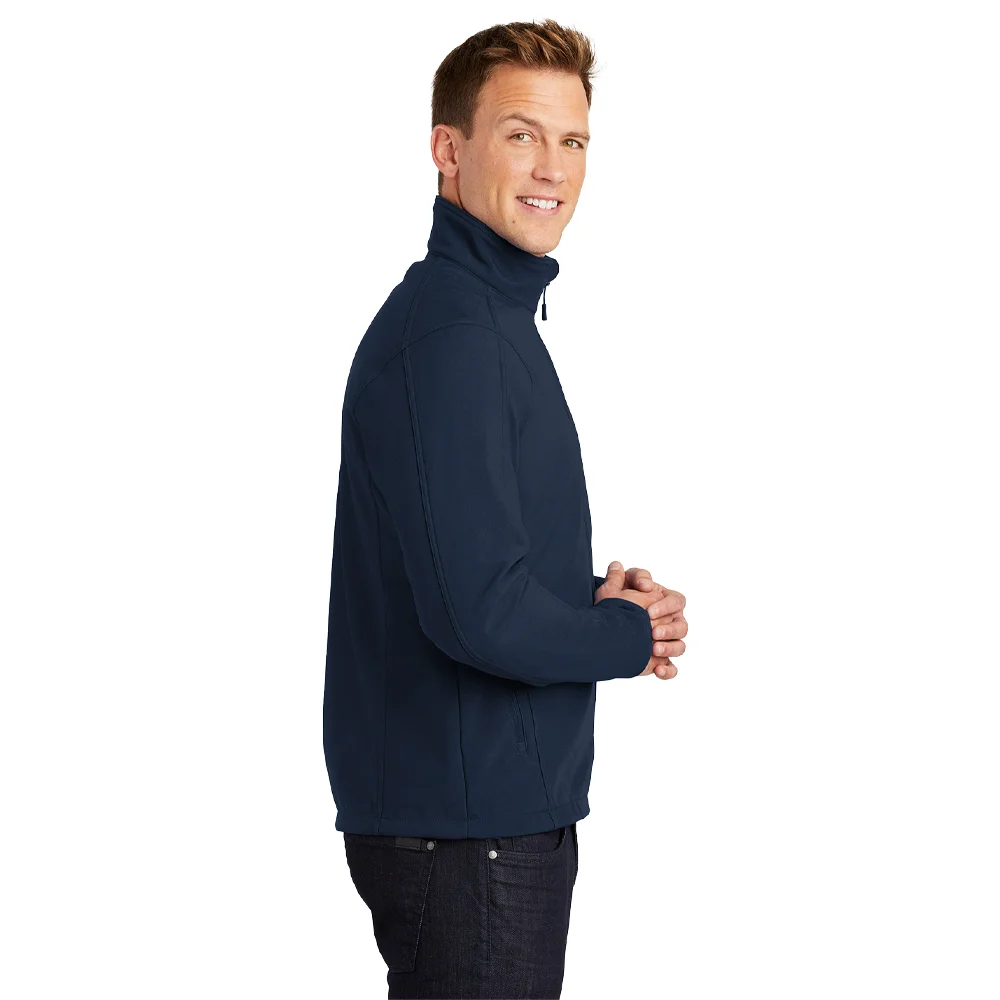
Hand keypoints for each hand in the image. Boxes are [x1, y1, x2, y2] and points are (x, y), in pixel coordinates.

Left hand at [596, 561, 686, 679]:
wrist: (603, 632)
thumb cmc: (612, 606)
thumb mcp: (612, 590)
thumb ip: (617, 577)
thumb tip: (617, 566)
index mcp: (664, 601)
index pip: (676, 601)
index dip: (666, 606)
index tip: (649, 612)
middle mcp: (670, 621)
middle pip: (682, 626)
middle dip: (669, 630)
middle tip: (652, 633)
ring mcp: (666, 641)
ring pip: (680, 646)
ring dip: (670, 648)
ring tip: (654, 649)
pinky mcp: (659, 660)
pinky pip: (672, 668)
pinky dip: (668, 671)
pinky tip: (657, 670)